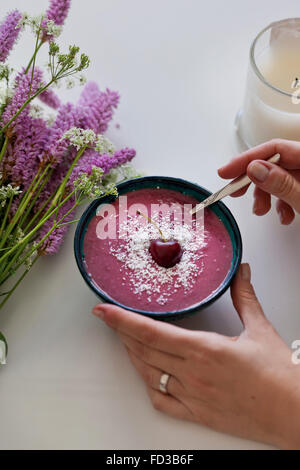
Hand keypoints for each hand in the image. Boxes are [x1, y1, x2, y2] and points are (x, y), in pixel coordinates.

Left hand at [92, 264, 299, 448]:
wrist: (295, 414)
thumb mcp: (261, 329)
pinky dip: (149, 385)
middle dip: (121, 333)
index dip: (121, 320)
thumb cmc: (280, 376)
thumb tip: (242, 272)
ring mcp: (193, 397)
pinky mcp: (198, 415)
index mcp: (205, 350)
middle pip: (143, 350)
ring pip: (149, 374)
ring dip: (132, 355)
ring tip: (124, 340)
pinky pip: (163, 401)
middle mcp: (193, 375)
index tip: (102, 311)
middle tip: (109, 318)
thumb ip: (245, 297)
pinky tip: (147, 373)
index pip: (150, 332)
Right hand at [218, 139, 299, 224]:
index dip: (247, 159)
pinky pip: (289, 188)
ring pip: (278, 177)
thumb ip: (282, 183)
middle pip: (273, 162)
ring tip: (261, 210)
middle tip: (235, 191)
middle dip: (252, 179)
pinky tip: (283, 215)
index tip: (226, 172)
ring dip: (265, 195)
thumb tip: (254, 169)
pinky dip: (281, 202)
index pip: (273, 148)